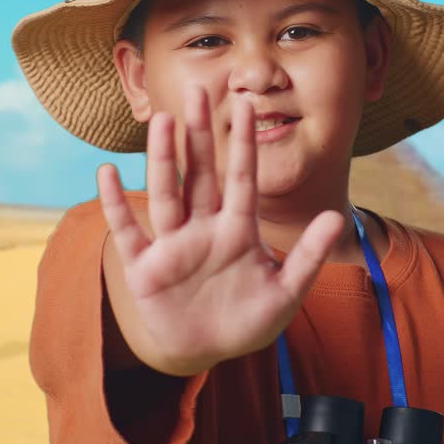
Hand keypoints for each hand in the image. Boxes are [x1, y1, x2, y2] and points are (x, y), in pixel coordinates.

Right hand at [96, 87, 344, 375]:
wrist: (205, 353)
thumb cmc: (247, 320)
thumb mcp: (286, 291)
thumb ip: (309, 255)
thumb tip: (336, 216)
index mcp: (237, 230)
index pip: (241, 178)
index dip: (243, 143)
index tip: (246, 104)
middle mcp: (202, 228)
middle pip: (200, 174)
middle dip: (199, 134)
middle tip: (195, 90)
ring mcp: (172, 245)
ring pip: (166, 194)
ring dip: (163, 159)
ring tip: (162, 121)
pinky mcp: (145, 267)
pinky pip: (127, 231)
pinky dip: (116, 205)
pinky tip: (106, 173)